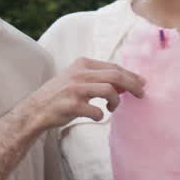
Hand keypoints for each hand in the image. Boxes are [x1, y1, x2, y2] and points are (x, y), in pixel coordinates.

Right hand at [17, 57, 144, 130]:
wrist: (36, 109)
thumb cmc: (61, 95)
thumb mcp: (77, 78)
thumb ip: (98, 77)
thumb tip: (126, 82)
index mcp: (82, 64)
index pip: (114, 66)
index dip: (131, 75)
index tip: (142, 83)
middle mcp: (79, 73)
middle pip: (116, 76)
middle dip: (133, 85)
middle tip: (141, 95)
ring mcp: (75, 89)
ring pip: (110, 91)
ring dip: (116, 101)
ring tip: (112, 107)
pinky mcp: (72, 105)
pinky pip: (97, 111)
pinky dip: (100, 115)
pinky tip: (96, 115)